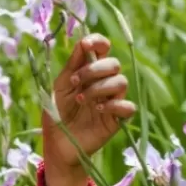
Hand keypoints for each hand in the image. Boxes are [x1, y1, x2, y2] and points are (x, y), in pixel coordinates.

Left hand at [41, 33, 135, 185]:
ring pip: (121, 82)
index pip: (103, 49)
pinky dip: (114, 105)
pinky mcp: (118, 119)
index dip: (98, 42)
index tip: (86, 46)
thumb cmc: (57, 113)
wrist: (58, 143)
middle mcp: (104, 83)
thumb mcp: (60, 87)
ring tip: (81, 100)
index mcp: (89, 71)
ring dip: (99, 88)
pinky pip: (128, 106)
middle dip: (94, 69)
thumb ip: (72, 66)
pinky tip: (98, 110)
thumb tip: (82, 42)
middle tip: (75, 82)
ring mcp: (112, 100)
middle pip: (114, 63)